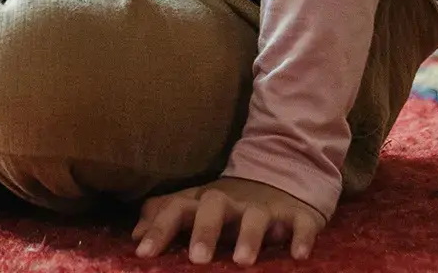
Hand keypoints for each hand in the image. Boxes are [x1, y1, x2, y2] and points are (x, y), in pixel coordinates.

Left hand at [133, 177, 325, 263]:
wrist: (282, 176)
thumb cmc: (228, 206)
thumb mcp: (196, 207)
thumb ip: (167, 217)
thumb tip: (136, 235)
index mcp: (204, 201)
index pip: (177, 208)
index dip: (159, 229)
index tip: (143, 253)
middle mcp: (233, 202)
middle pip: (214, 205)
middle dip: (205, 230)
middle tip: (197, 259)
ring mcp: (265, 207)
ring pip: (257, 216)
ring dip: (250, 237)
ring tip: (242, 262)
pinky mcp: (297, 215)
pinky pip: (301, 224)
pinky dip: (300, 237)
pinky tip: (298, 255)